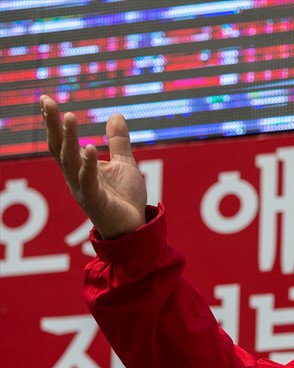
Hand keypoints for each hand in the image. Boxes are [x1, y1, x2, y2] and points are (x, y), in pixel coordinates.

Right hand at [41, 96, 146, 239]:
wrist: (134, 228)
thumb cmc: (125, 199)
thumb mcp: (124, 164)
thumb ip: (118, 142)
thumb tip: (116, 115)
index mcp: (80, 168)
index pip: (61, 141)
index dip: (53, 122)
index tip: (46, 99)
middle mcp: (76, 177)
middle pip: (59, 148)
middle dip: (53, 125)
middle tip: (46, 101)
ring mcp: (83, 189)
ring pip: (70, 161)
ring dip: (68, 139)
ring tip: (69, 117)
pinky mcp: (95, 201)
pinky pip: (89, 181)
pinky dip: (89, 164)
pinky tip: (91, 148)